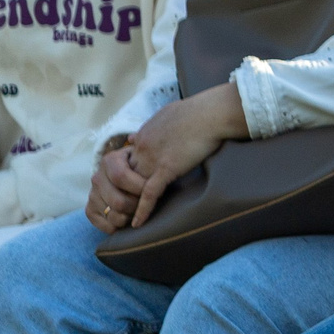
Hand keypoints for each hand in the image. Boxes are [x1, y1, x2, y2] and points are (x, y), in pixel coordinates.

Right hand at [86, 144, 148, 234]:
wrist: (126, 173)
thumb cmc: (141, 165)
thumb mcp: (143, 156)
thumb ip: (147, 156)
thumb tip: (140, 144)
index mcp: (109, 161)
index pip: (121, 177)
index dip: (139, 187)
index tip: (152, 190)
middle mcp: (97, 177)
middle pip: (118, 201)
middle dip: (137, 206)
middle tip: (146, 204)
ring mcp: (92, 194)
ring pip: (113, 216)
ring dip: (130, 218)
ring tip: (138, 212)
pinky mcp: (89, 209)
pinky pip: (103, 225)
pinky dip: (117, 227)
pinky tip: (127, 221)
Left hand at [120, 84, 249, 227]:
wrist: (211, 112)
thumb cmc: (196, 110)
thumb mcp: (165, 115)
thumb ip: (148, 128)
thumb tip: (133, 136)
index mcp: (143, 136)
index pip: (125, 162)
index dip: (126, 177)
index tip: (128, 189)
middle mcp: (143, 148)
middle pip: (123, 177)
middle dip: (122, 194)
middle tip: (124, 208)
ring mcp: (153, 158)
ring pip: (133, 187)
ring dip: (131, 204)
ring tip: (128, 220)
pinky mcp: (167, 167)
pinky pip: (150, 193)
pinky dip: (142, 210)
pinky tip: (137, 223)